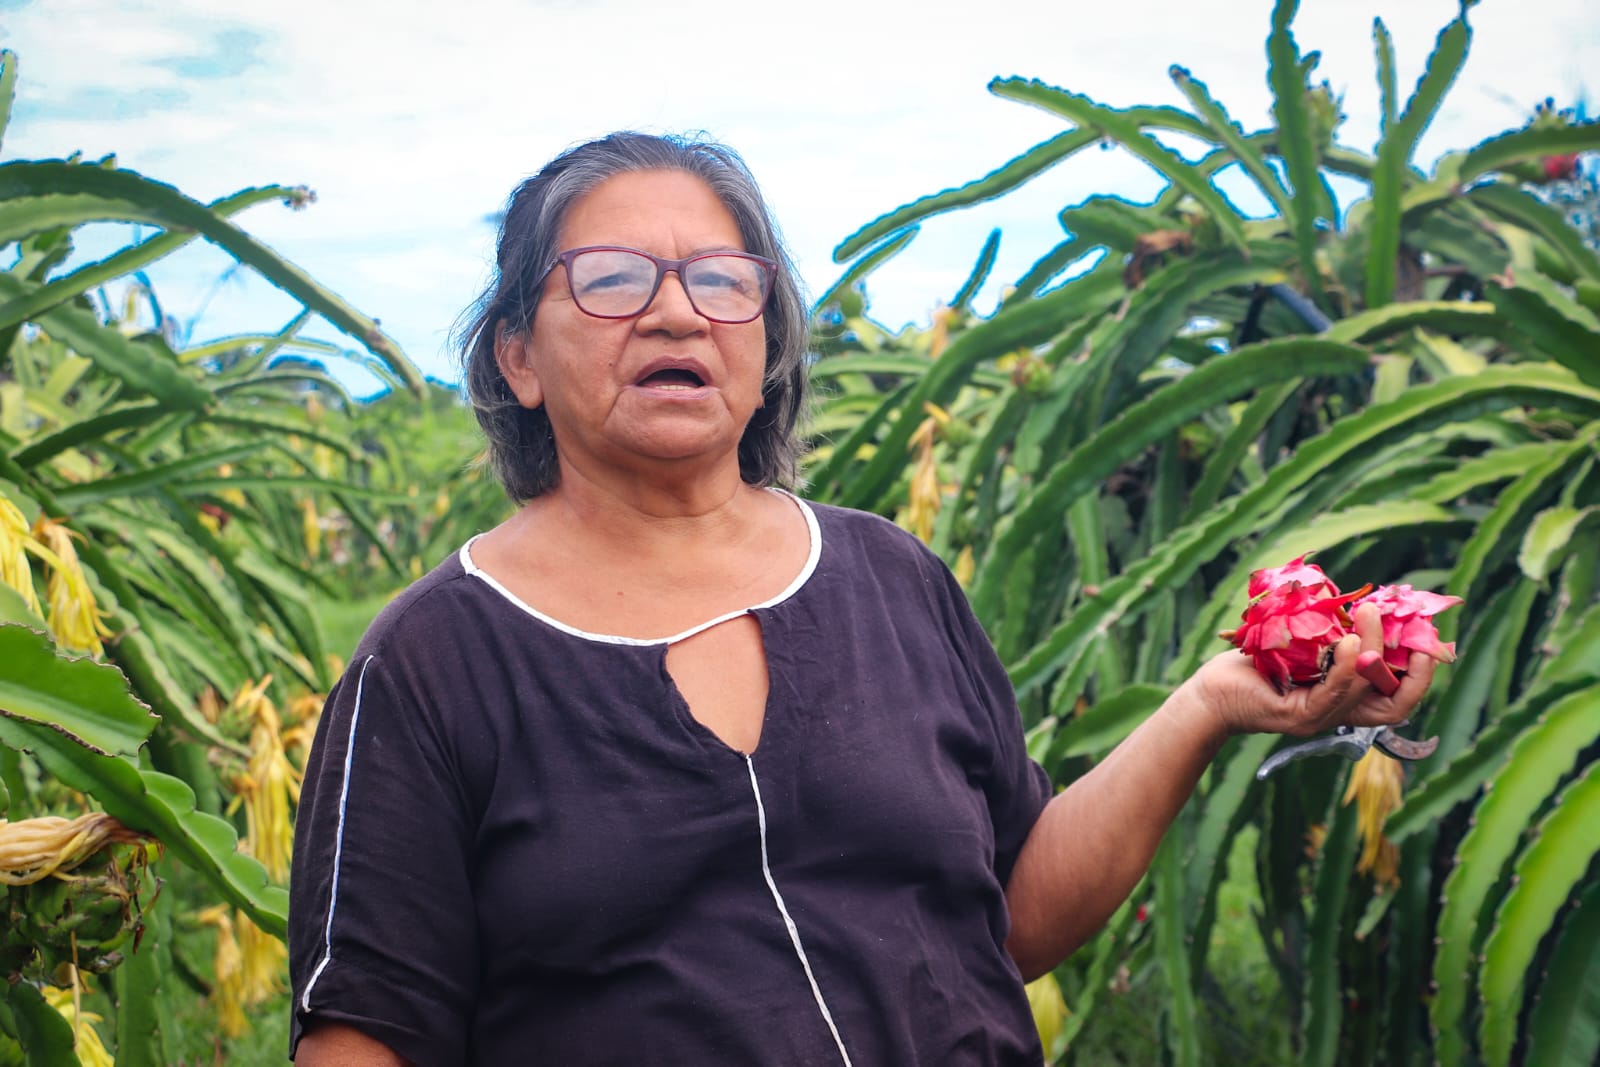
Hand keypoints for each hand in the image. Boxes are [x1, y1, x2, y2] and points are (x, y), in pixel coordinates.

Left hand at [1184, 602, 1437, 738]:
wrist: (1211, 692)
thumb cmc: (1255, 665)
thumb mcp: (1303, 645)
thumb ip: (1334, 635)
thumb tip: (1368, 603)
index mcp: (1345, 700)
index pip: (1398, 700)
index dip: (1420, 675)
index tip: (1426, 639)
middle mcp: (1337, 715)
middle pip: (1396, 707)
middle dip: (1415, 671)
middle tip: (1416, 633)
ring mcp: (1319, 719)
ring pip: (1365, 689)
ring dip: (1374, 648)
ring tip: (1370, 613)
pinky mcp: (1297, 716)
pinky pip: (1334, 692)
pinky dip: (1347, 665)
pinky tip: (1349, 640)